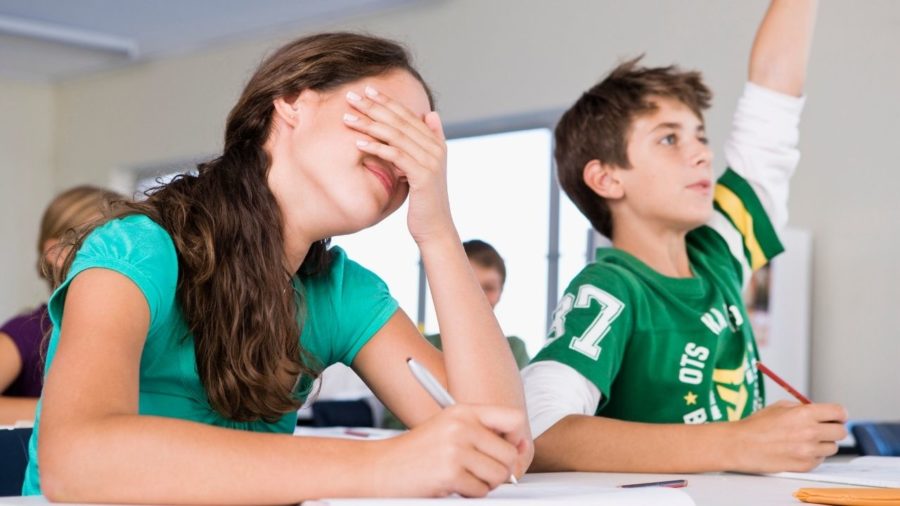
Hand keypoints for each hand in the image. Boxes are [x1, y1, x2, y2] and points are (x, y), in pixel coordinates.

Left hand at [344, 85, 452, 244]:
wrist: (435, 228)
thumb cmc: (425, 201)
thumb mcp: (426, 168)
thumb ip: (428, 142)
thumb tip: (430, 114)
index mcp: (436, 143)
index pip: (408, 115)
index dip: (387, 101)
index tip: (366, 91)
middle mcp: (435, 148)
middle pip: (400, 120)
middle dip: (373, 107)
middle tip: (351, 96)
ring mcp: (430, 161)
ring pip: (395, 135)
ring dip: (369, 124)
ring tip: (347, 118)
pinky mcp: (422, 175)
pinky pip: (396, 155)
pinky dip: (377, 146)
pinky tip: (358, 142)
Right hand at [370, 404, 528, 497]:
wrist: (380, 468)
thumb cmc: (416, 453)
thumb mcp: (449, 430)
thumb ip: (483, 434)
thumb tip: (522, 449)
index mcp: (464, 411)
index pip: (513, 419)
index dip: (517, 440)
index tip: (508, 452)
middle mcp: (462, 425)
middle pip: (509, 454)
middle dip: (499, 471)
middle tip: (478, 473)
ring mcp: (456, 448)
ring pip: (498, 475)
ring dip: (484, 484)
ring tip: (462, 478)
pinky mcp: (450, 472)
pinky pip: (480, 491)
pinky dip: (469, 494)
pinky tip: (450, 485)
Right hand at [732, 400, 847, 472]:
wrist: (741, 445)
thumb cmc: (757, 425)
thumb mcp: (779, 407)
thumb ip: (803, 408)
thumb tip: (820, 412)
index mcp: (805, 413)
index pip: (839, 412)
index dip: (839, 414)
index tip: (836, 416)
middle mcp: (810, 432)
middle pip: (841, 431)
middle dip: (833, 428)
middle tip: (823, 428)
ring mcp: (809, 451)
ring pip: (832, 447)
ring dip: (823, 443)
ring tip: (805, 440)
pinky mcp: (805, 465)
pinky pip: (820, 459)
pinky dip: (813, 455)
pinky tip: (798, 450)